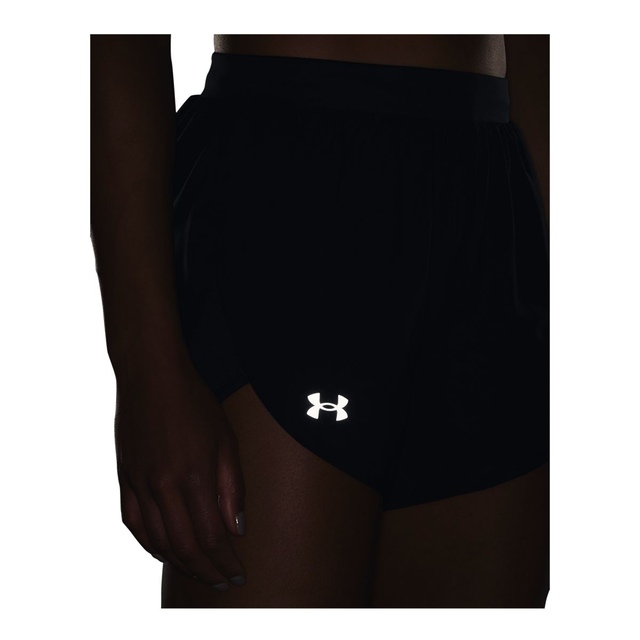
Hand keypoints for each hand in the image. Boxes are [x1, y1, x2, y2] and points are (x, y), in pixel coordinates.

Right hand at [114, 356, 245, 589]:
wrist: (151, 376)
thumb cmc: (195, 402)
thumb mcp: (226, 439)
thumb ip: (232, 487)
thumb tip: (237, 529)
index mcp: (194, 476)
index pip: (213, 536)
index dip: (226, 562)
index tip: (239, 575)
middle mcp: (163, 486)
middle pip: (185, 546)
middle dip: (207, 571)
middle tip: (223, 583)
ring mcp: (139, 484)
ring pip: (158, 541)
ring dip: (181, 563)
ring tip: (199, 573)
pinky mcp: (124, 478)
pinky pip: (133, 524)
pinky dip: (149, 544)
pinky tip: (164, 552)